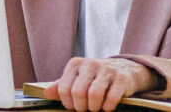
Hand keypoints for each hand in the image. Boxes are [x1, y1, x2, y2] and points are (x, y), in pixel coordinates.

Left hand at [43, 57, 160, 110]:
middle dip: (81, 107)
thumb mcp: (77, 79)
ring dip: (94, 108)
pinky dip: (108, 107)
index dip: (67, 103)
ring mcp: (107, 69)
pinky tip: (107, 105)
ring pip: (94, 95)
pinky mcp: (122, 78)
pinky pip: (111, 98)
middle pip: (78, 92)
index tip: (74, 106)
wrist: (124, 69)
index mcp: (76, 64)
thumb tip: (46, 93)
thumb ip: (61, 86)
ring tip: (96, 107)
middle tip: (85, 108)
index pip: (63, 89)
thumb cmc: (96, 77)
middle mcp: (91, 63)